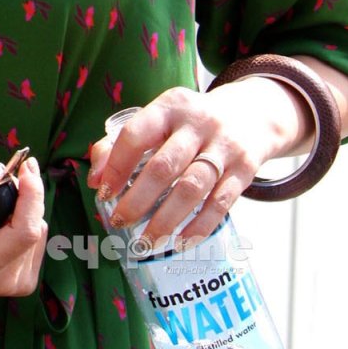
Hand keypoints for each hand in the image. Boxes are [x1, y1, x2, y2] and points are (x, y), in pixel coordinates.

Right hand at [0, 155, 47, 300]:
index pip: (25, 233)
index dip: (31, 196)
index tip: (27, 167)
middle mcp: (6, 281)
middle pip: (33, 226)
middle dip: (23, 194)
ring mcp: (17, 283)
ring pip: (37, 228)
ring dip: (22, 206)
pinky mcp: (24, 278)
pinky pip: (35, 236)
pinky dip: (21, 218)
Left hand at [85, 81, 307, 248]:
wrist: (251, 114)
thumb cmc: (189, 123)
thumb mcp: (160, 118)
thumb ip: (123, 142)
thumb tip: (95, 179)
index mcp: (169, 106)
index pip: (136, 134)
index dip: (117, 165)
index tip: (103, 191)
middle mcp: (197, 123)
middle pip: (164, 166)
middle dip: (138, 199)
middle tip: (119, 222)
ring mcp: (224, 146)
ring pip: (191, 189)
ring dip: (166, 220)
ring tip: (146, 242)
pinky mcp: (245, 170)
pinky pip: (220, 204)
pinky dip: (199, 227)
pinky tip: (181, 242)